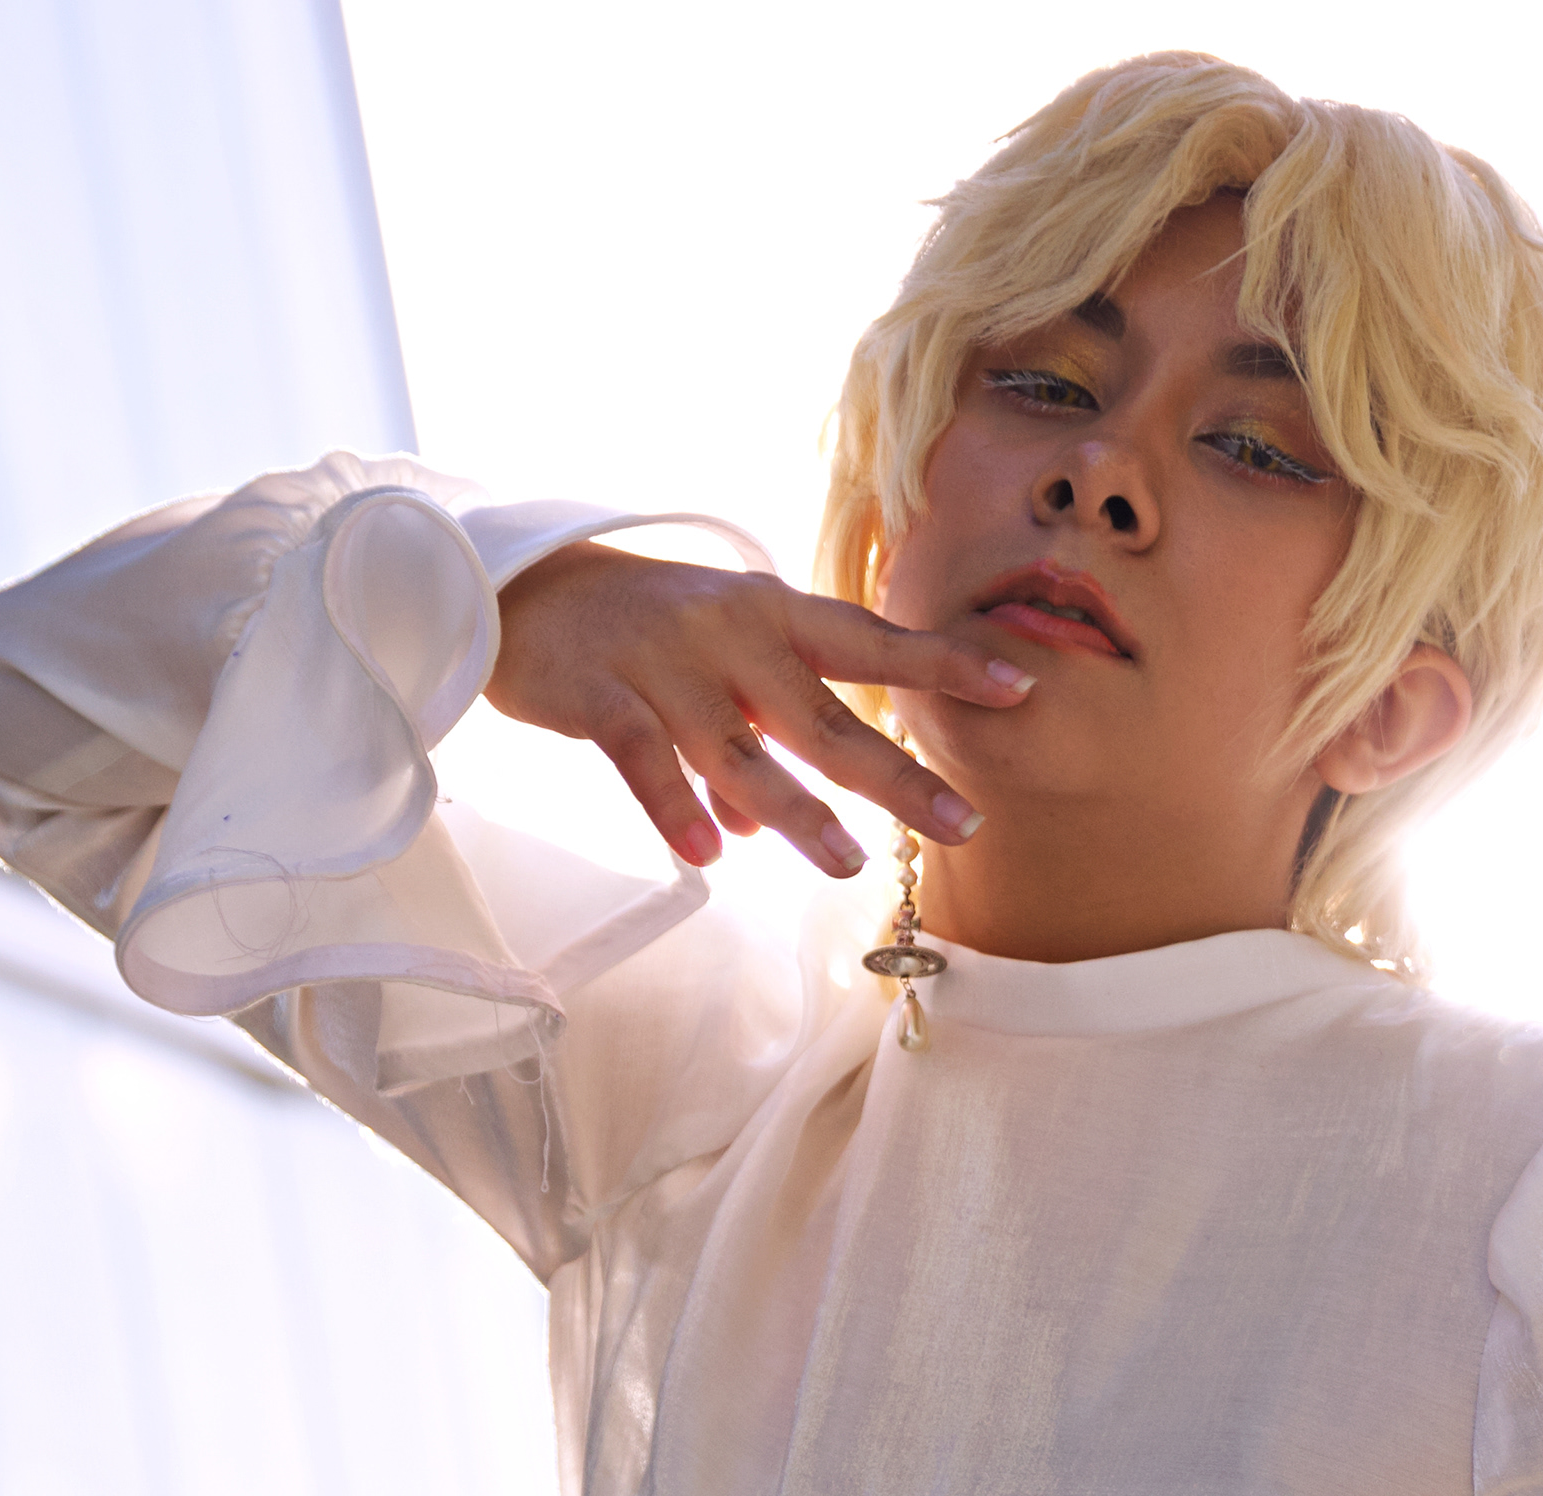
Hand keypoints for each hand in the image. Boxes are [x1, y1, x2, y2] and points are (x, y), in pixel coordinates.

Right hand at [484, 543, 1031, 874]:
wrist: (520, 586)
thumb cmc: (637, 632)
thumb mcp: (711, 668)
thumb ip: (745, 741)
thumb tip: (761, 830)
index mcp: (770, 613)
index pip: (873, 641)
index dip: (945, 665)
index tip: (1022, 686)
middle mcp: (730, 633)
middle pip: (826, 714)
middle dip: (897, 775)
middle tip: (962, 824)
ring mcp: (666, 664)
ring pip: (742, 749)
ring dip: (798, 811)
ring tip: (848, 863)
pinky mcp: (602, 695)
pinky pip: (644, 759)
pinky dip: (677, 807)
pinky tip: (712, 855)